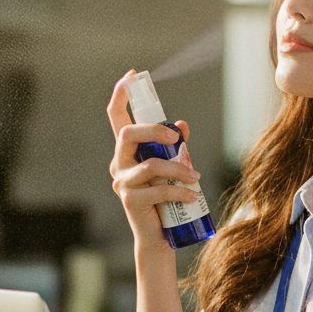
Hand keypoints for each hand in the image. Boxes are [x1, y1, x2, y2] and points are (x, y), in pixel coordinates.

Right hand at [107, 70, 201, 249]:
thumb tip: (181, 125)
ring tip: (196, 178)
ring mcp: (122, 182)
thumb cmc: (166, 198)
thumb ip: (175, 146)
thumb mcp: (172, 167)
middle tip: (176, 138)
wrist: (158, 236)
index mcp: (127, 152)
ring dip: (178, 169)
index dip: (121, 94)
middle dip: (153, 130)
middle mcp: (119, 164)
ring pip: (151, 165)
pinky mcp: (130, 200)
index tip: (131, 75)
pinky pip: (159, 189)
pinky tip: (192, 196)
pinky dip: (180, 191)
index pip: (116, 118)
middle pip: (128, 133)